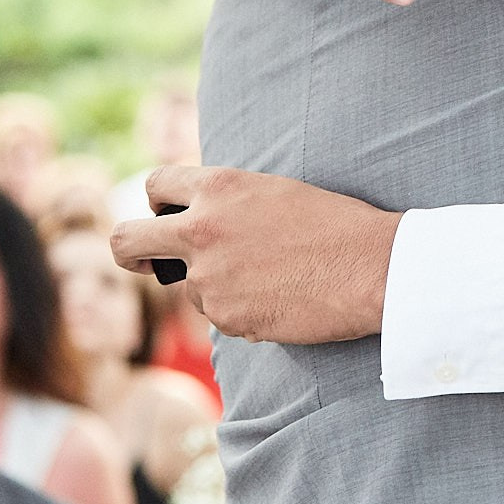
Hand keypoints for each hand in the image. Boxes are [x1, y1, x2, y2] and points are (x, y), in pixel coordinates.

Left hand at [110, 166, 401, 344]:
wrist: (375, 268)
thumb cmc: (339, 224)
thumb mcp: (277, 192)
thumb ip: (228, 203)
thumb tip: (196, 222)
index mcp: (220, 188)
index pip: (155, 185)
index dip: (159, 202)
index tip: (168, 215)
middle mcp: (202, 231)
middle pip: (127, 241)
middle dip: (132, 250)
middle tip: (149, 258)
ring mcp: (209, 278)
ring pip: (188, 286)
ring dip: (216, 284)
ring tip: (272, 277)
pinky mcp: (225, 317)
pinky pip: (219, 314)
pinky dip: (243, 309)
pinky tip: (282, 298)